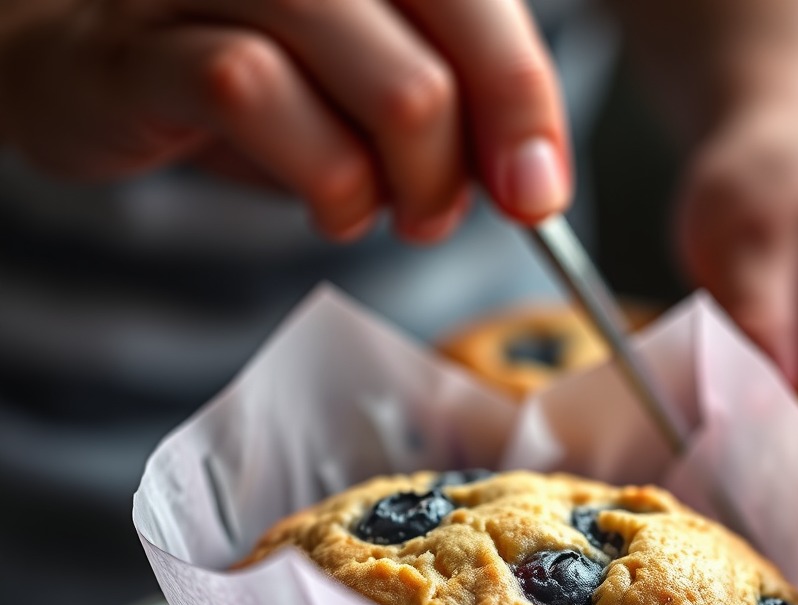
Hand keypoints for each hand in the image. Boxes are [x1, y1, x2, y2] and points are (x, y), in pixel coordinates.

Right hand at [0, 0, 572, 240]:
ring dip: (408, 185)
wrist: (84, 59)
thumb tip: (527, 178)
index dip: (527, 103)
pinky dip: (324, 180)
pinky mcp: (150, 43)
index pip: (485, 2)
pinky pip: (264, 99)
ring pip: (395, 86)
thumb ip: (449, 109)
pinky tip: (326, 204)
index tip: (537, 193)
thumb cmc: (244, 67)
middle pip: (456, 34)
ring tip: (376, 213)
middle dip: (477, 155)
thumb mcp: (365, 80)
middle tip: (442, 214)